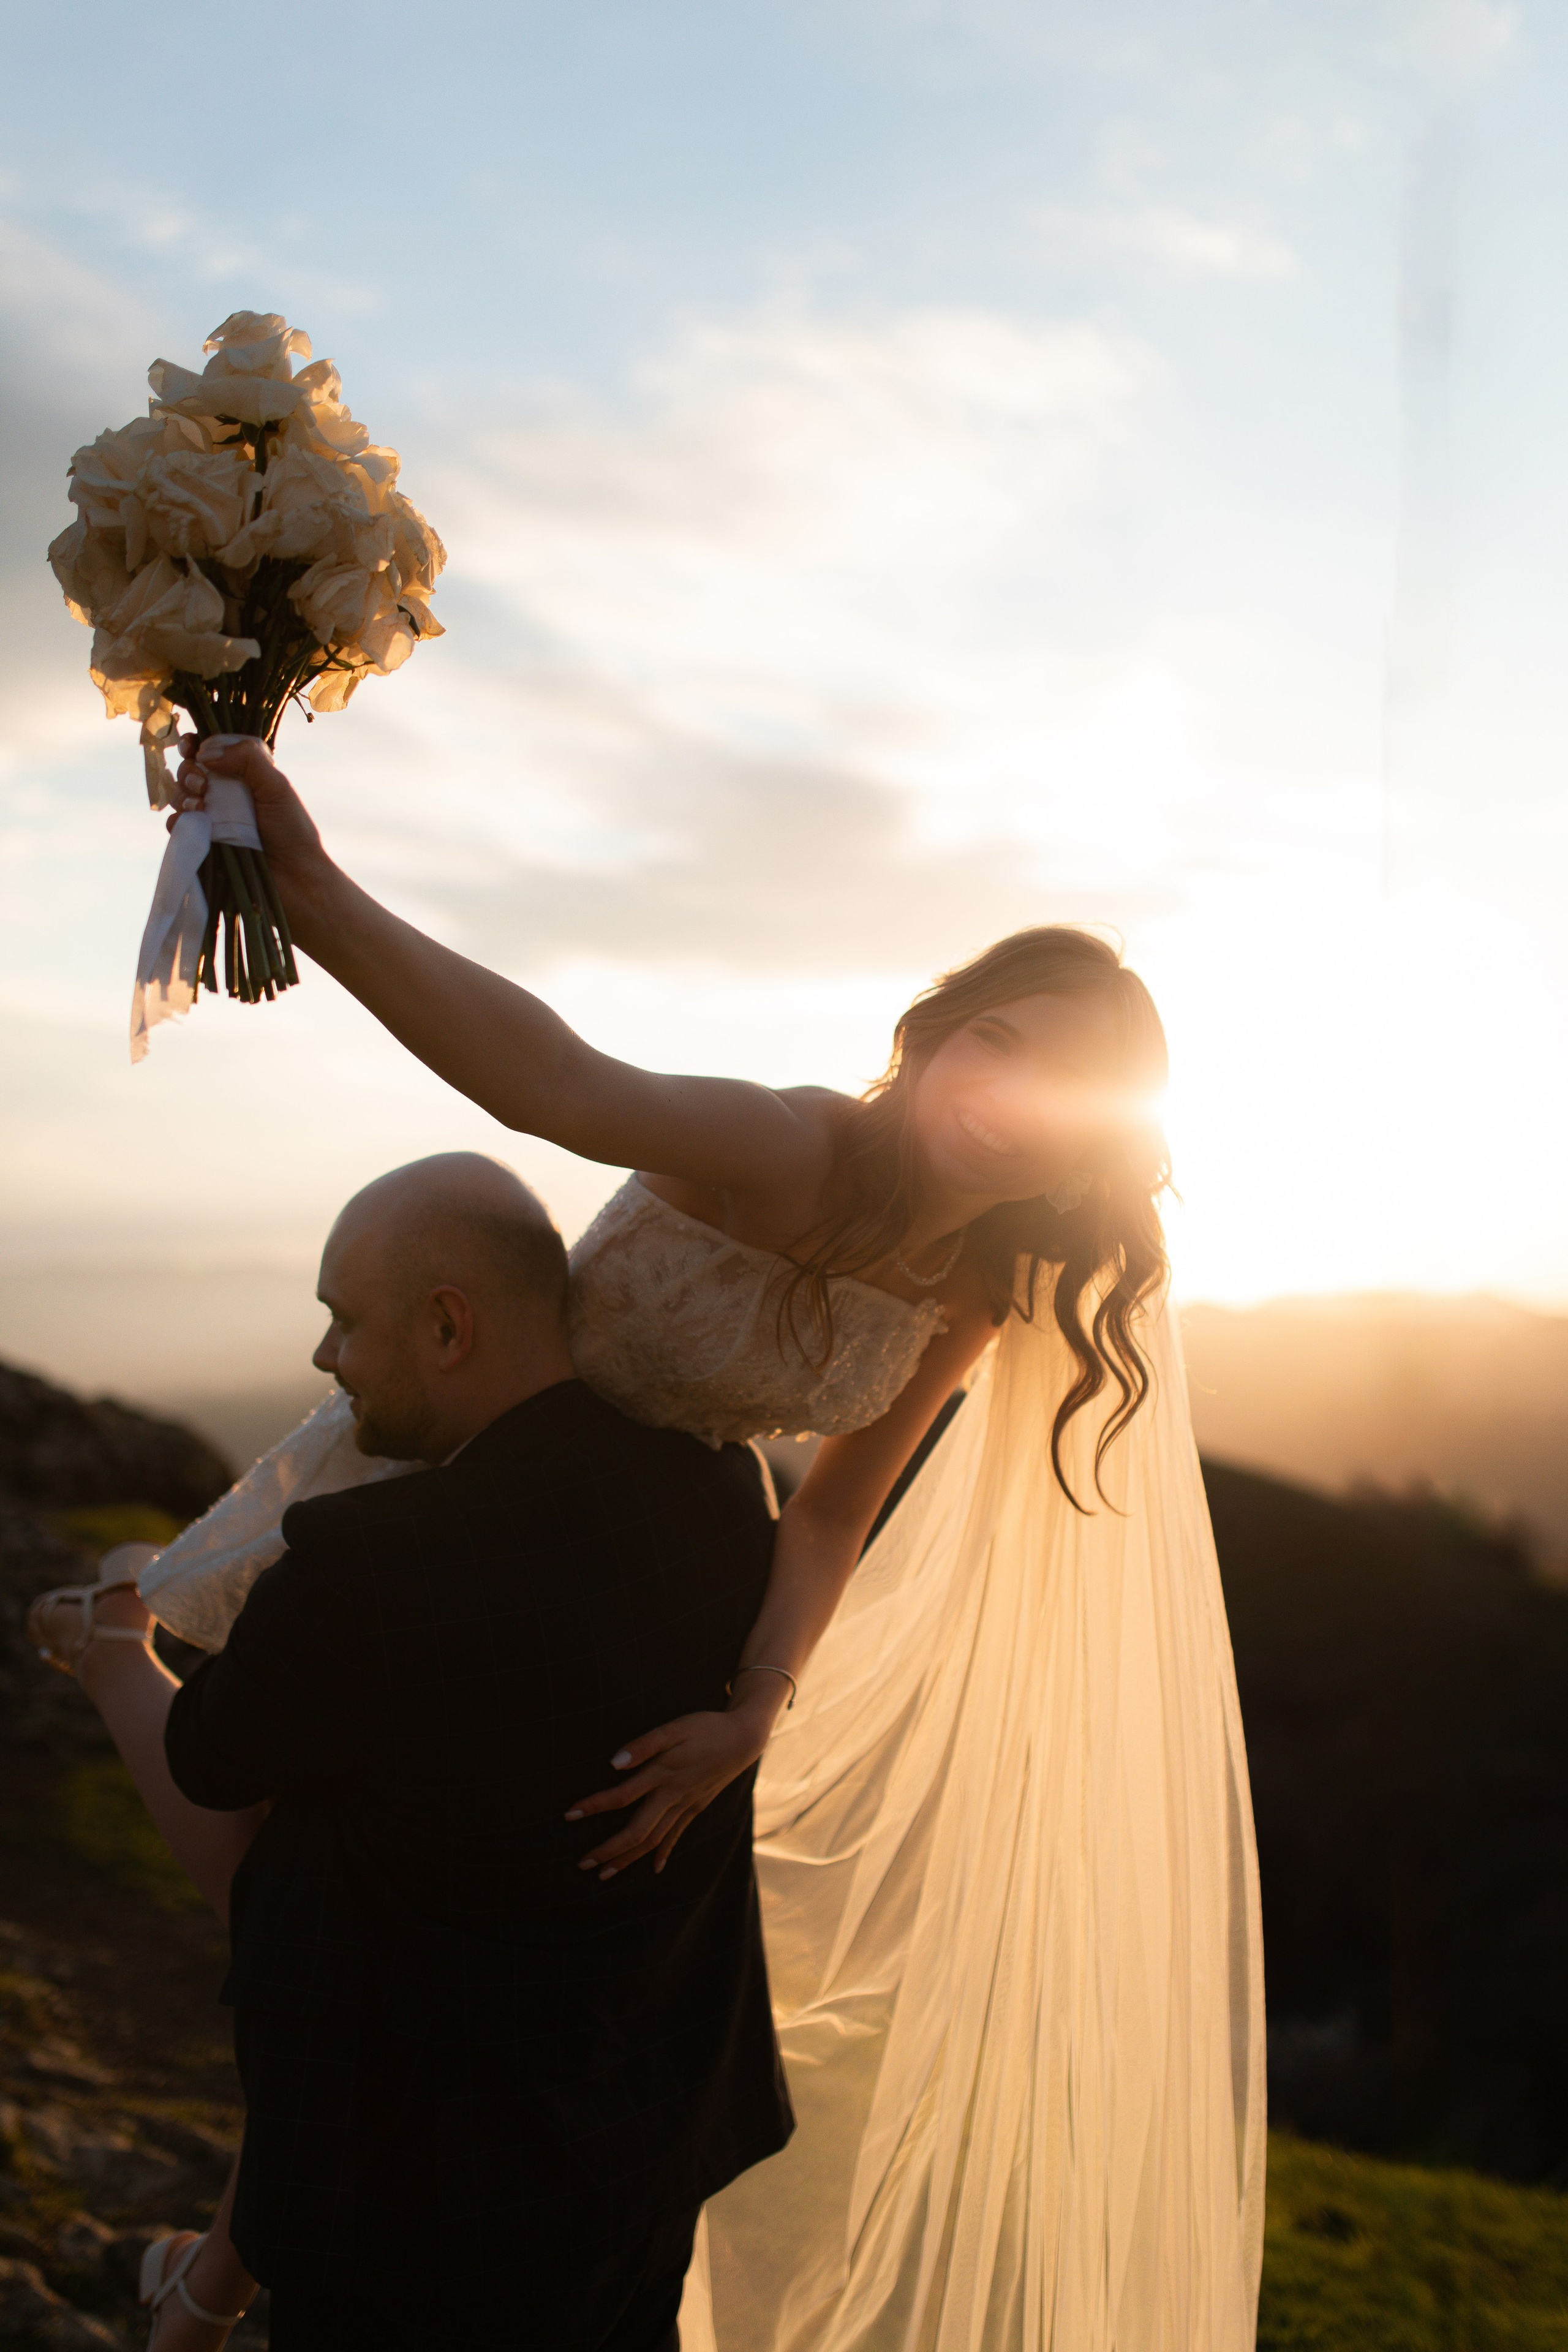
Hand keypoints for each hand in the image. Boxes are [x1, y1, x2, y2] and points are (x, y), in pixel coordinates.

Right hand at [168, 735, 328, 907]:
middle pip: (189, 769)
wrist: (293, 879)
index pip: (210, 750)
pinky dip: (180, 819)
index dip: (195, 745)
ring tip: (201, 804)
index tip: (191, 745)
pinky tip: (196, 821)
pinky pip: (177, 825)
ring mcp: (210, 818)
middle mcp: (223, 793)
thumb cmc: (292, 831)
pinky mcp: (201, 842)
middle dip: (189, 770)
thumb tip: (206, 752)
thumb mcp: (277, 787)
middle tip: (203, 783)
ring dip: (183, 792)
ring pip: (179, 794)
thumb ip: (247, 759)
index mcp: (242, 774)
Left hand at [565, 1698, 772, 1877]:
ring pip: (654, 1840)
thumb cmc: (705, 1728)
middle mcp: (672, 1796)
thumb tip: (614, 1763)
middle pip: (636, 1832)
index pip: (621, 1797)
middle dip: (608, 1850)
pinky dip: (663, 1852)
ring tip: (606, 1873)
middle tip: (582, 1864)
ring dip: (629, 1858)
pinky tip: (655, 1868)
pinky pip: (677, 1835)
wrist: (744, 1738)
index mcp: (662, 1775)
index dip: (594, 1806)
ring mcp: (685, 1805)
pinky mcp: (695, 1807)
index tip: (569, 1815)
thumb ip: (644, 1745)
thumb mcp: (674, 1728)